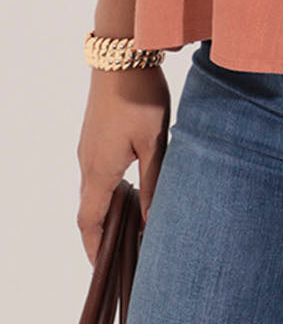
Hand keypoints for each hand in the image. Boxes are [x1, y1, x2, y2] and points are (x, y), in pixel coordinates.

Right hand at [76, 63, 170, 266]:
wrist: (121, 54)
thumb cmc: (139, 96)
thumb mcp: (154, 141)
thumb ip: (154, 182)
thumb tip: (153, 221)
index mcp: (98, 170)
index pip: (89, 222)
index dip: (95, 248)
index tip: (106, 269)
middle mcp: (87, 162)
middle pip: (90, 209)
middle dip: (105, 234)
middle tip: (127, 252)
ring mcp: (89, 147)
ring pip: (95, 189)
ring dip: (110, 210)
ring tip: (135, 225)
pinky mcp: (95, 134)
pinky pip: (98, 171)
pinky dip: (111, 189)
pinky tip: (134, 187)